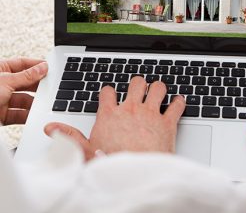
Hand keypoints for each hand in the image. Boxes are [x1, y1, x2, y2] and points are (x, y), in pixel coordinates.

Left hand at [0, 58, 47, 124]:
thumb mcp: (5, 82)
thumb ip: (26, 76)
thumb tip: (42, 67)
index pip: (22, 64)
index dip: (36, 65)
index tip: (49, 68)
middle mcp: (1, 84)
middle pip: (25, 83)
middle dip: (36, 86)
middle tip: (50, 86)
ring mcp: (1, 100)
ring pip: (23, 100)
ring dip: (33, 102)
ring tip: (42, 103)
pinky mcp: (1, 115)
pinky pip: (18, 114)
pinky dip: (26, 115)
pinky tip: (33, 114)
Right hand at [45, 77, 185, 159]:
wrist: (137, 177)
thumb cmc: (113, 165)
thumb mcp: (86, 152)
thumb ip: (70, 137)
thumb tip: (52, 129)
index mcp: (111, 114)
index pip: (108, 92)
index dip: (110, 92)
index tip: (112, 94)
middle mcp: (131, 109)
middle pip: (136, 82)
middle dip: (138, 84)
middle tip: (139, 89)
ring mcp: (151, 113)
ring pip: (157, 87)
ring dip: (159, 88)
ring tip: (158, 92)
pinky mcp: (167, 122)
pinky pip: (177, 105)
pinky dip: (179, 102)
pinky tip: (179, 102)